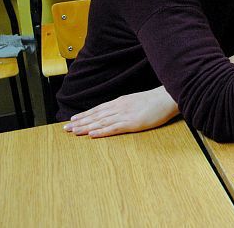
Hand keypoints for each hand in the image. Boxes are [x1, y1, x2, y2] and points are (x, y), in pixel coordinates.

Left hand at [63, 86, 179, 137]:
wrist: (167, 98)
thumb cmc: (156, 101)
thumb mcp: (137, 100)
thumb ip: (127, 106)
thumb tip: (118, 111)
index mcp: (121, 102)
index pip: (98, 109)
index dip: (85, 115)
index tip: (73, 119)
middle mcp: (119, 107)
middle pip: (96, 115)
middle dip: (80, 122)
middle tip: (66, 128)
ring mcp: (125, 115)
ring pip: (101, 122)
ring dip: (86, 127)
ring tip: (73, 132)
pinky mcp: (132, 123)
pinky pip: (113, 128)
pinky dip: (101, 131)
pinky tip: (91, 134)